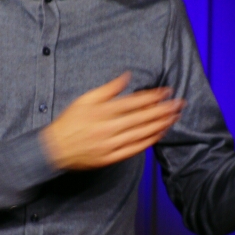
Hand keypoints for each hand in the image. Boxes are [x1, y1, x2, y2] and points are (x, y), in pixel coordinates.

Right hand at [41, 73, 183, 169]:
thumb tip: (127, 76)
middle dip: (163, 110)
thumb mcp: (85, 99)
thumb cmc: (69, 122)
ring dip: (160, 125)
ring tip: (174, 118)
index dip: (153, 96)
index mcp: (103, 111)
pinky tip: (160, 134)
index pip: (134, 102)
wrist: (54, 149)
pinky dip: (149, 141)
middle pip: (142, 118)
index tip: (167, 91)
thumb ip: (108, 89)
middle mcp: (109, 128)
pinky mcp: (110, 157)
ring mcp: (111, 144)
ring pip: (141, 134)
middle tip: (179, 104)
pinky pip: (134, 149)